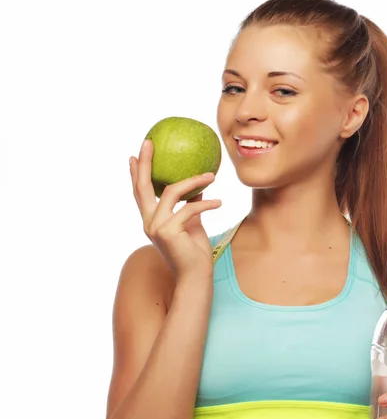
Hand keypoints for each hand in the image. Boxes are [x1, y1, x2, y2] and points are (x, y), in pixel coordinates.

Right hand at [129, 139, 221, 281]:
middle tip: (149, 142)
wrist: (196, 276)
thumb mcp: (192, 224)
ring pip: (171, 192)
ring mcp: (156, 227)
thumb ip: (190, 205)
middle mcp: (149, 222)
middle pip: (142, 187)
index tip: (134, 155)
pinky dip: (206, 203)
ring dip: (194, 181)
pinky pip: (190, 208)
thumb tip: (199, 186)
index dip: (136, 174)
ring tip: (212, 176)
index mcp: (152, 220)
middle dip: (144, 162)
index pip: (140, 193)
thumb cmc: (195, 252)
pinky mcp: (169, 232)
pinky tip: (219, 202)